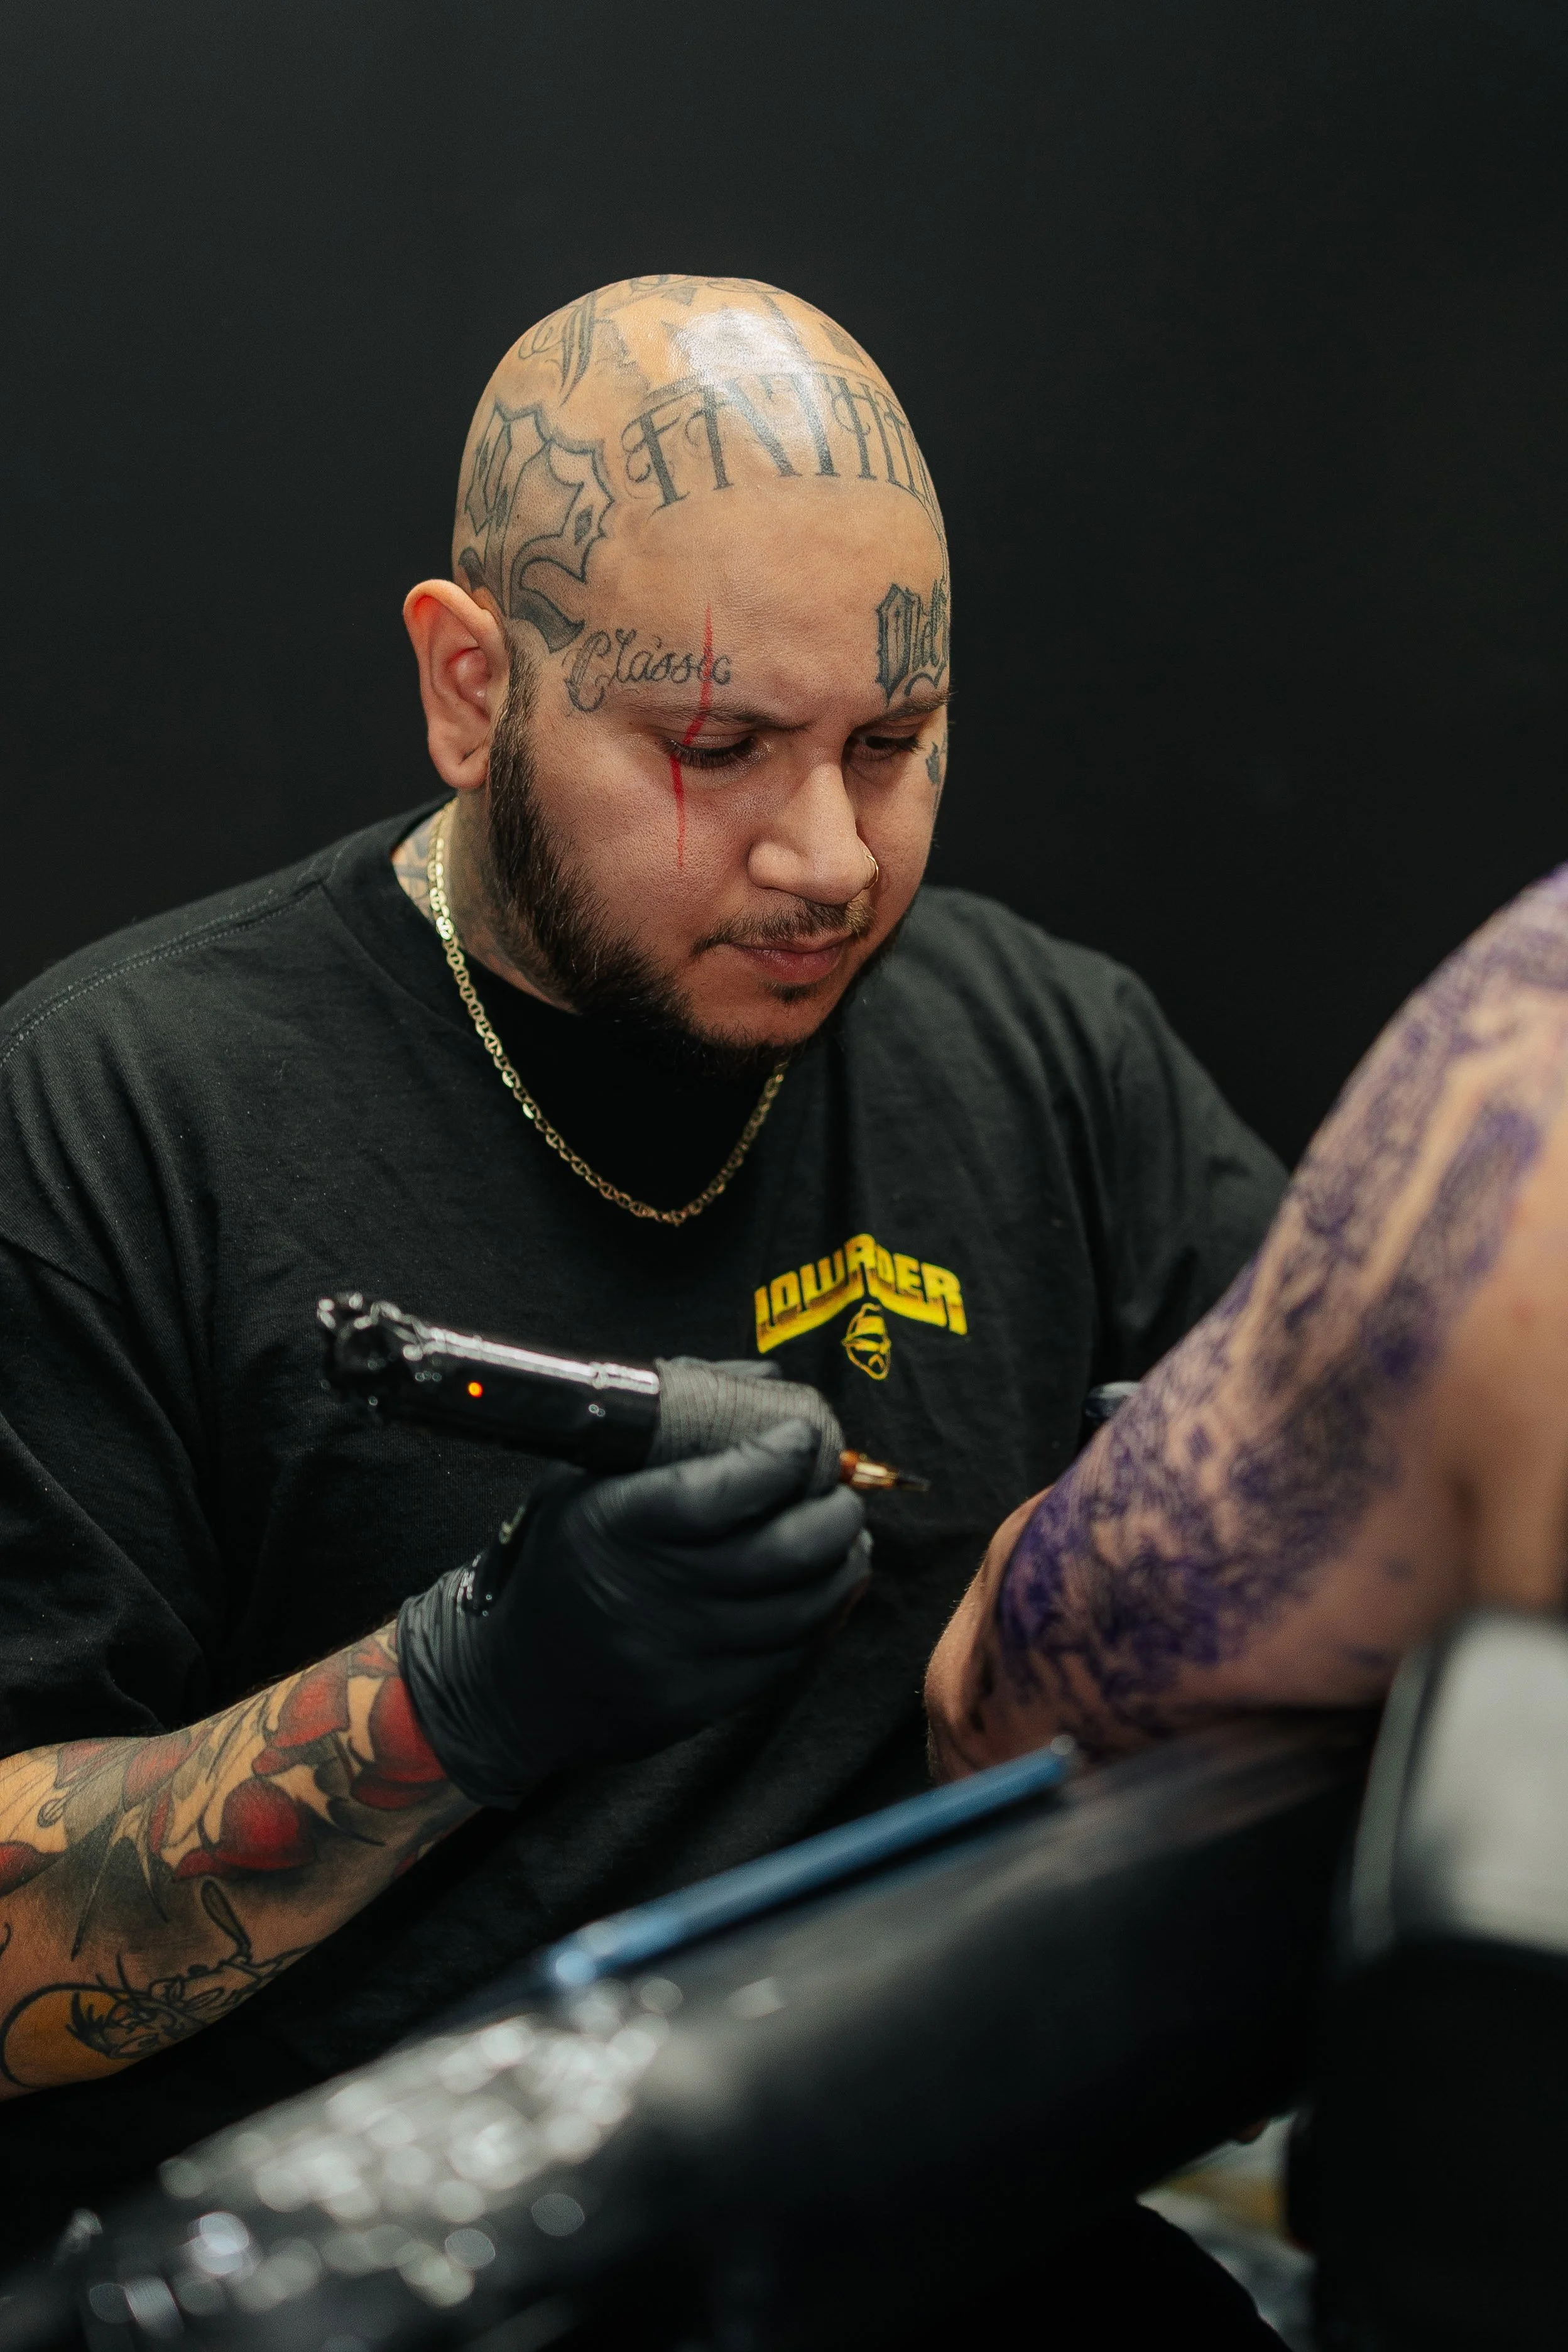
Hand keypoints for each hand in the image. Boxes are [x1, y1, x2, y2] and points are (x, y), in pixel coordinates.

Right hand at [397, 1419, 869, 1806]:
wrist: (514, 1683)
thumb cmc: (562, 1558)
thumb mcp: (583, 1480)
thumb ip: (670, 1425)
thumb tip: (766, 1382)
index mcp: (609, 1525)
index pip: (715, 1493)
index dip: (777, 1460)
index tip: (807, 1434)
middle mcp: (644, 1592)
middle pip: (777, 1551)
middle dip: (832, 1512)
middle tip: (843, 1489)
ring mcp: (674, 1656)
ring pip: (797, 1608)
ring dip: (841, 1563)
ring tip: (849, 1534)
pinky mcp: (697, 1704)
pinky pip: (787, 1658)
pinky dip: (823, 1616)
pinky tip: (829, 1586)